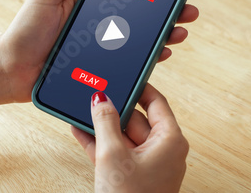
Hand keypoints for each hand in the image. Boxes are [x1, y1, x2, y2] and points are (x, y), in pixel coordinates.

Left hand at [0, 0, 198, 102]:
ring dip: (162, 35)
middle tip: (187, 11)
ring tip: (180, 31)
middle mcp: (98, 24)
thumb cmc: (25, 30)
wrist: (12, 70)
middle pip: (139, 16)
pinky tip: (162, 54)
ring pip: (138, 39)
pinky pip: (128, 62)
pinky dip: (147, 58)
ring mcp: (101, 47)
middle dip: (166, 13)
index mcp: (88, 2)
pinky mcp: (100, 67)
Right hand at [72, 84, 189, 192]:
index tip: (125, 75)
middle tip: (94, 94)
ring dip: (102, 125)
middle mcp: (162, 150)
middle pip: (136, 118)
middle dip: (113, 108)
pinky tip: (81, 130)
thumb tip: (100, 98)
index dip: (139, 86)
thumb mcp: (113, 154)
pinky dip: (100, 142)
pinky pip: (116, 151)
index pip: (156, 102)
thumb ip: (105, 121)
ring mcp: (147, 164)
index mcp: (170, 140)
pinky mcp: (132, 175)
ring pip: (123, 135)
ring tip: (82, 109)